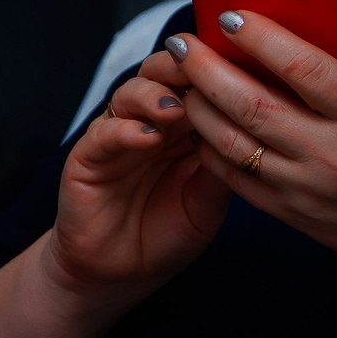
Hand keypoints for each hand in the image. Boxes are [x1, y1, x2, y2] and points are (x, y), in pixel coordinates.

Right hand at [44, 64, 227, 302]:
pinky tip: (146, 139)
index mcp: (185, 127)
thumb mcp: (210, 199)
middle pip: (161, 75)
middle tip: (201, 70)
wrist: (121, 272)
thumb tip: (249, 128)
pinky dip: (124, 131)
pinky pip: (103, 134)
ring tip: (174, 109)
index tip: (242, 64)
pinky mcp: (87, 157)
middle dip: (180, 66)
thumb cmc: (168, 232)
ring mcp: (117, 137)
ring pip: (129, 94)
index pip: (198, 82)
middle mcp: (150, 123)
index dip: (215, 69)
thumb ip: (222, 164)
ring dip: (153, 95)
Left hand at [163, 5, 336, 281]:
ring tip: (181, 78)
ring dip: (198, 106)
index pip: (305, 70)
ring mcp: (306, 186)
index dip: (262, 40)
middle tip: (183, 43)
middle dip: (208, 69)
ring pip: (231, 142)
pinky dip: (207, 147)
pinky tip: (197, 122)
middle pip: (252, 104)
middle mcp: (333, 154)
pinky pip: (233, 177)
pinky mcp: (289, 211)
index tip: (231, 17)